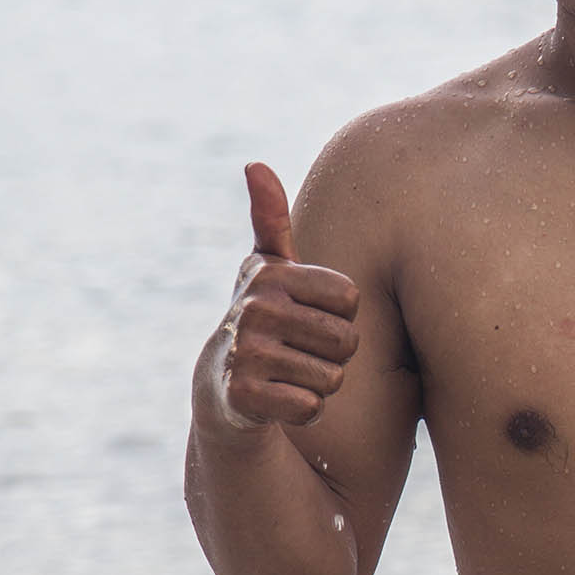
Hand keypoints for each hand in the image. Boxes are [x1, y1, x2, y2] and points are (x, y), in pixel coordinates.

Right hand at [212, 163, 359, 429]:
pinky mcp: (244, 396)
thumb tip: (254, 164)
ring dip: (320, 383)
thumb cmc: (265, 316)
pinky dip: (305, 410)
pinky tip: (280, 398)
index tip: (308, 315)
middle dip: (333, 354)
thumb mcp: (269, 267)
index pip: (351, 300)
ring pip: (332, 378)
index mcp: (272, 275)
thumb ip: (270, 218)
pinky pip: (311, 407)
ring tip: (289, 373)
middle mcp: (255, 309)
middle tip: (299, 350)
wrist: (222, 382)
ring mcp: (246, 353)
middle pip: (347, 342)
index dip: (340, 316)